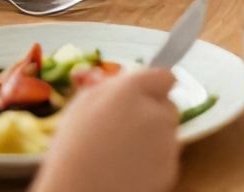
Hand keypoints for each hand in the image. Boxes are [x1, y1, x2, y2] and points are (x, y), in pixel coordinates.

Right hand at [32, 68, 178, 191]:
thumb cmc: (71, 150)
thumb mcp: (80, 106)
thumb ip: (108, 86)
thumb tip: (119, 78)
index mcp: (132, 90)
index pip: (164, 76)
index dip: (153, 87)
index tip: (142, 97)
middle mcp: (155, 111)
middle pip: (168, 105)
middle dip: (153, 113)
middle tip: (126, 128)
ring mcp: (167, 141)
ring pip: (169, 132)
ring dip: (154, 137)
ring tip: (123, 152)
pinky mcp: (172, 167)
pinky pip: (168, 156)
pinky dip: (155, 160)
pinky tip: (130, 167)